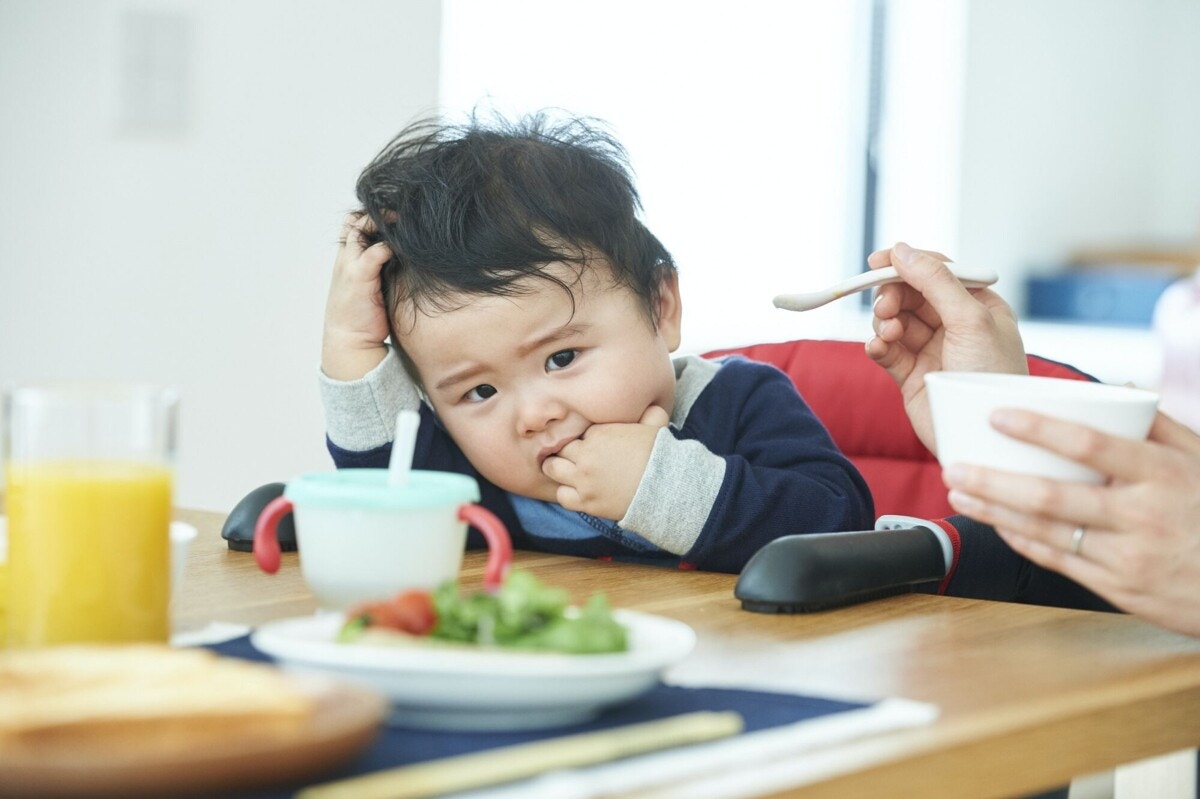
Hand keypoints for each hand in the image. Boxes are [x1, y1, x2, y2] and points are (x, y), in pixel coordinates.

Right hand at [321, 213, 392, 380]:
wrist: (350, 342)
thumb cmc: (363, 317)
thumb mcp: (370, 288)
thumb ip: (380, 270)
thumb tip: (407, 260)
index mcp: (346, 260)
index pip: (352, 225)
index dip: (370, 216)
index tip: (395, 216)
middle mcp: (345, 259)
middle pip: (353, 220)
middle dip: (375, 212)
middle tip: (402, 213)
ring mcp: (349, 266)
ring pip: (359, 228)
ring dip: (382, 221)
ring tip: (404, 220)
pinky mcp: (359, 277)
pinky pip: (375, 251)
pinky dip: (390, 245)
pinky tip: (404, 246)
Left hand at [542, 406, 669, 519]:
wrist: (665, 488)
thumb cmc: (660, 455)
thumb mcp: (655, 426)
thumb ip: (649, 413)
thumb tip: (652, 404)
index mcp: (599, 433)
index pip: (577, 431)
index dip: (582, 437)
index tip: (590, 443)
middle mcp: (586, 455)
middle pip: (560, 448)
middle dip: (567, 451)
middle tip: (575, 456)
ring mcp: (583, 479)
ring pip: (552, 469)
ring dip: (558, 469)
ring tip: (568, 471)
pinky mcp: (586, 501)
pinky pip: (562, 496)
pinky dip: (566, 493)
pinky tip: (576, 490)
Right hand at [865, 241, 1026, 452]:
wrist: (982, 434)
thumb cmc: (992, 377)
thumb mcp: (971, 320)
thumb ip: (935, 281)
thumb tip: (902, 250)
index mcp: (979, 306)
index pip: (938, 271)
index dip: (908, 263)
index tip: (878, 261)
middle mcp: (955, 325)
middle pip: (911, 293)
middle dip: (893, 295)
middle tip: (885, 306)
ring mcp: (932, 350)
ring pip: (895, 319)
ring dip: (885, 320)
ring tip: (888, 332)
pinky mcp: (911, 375)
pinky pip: (886, 350)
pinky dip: (878, 344)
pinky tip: (878, 348)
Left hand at [943, 410, 1199, 636]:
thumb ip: (1159, 426)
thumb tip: (1116, 389)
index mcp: (1161, 475)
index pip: (1090, 445)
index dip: (1039, 429)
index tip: (996, 414)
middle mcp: (1140, 516)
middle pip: (1052, 496)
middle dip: (994, 480)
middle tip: (954, 466)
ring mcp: (1126, 557)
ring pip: (1046, 532)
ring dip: (995, 512)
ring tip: (960, 491)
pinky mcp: (1117, 589)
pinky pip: (1058, 561)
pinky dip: (1022, 540)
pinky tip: (995, 523)